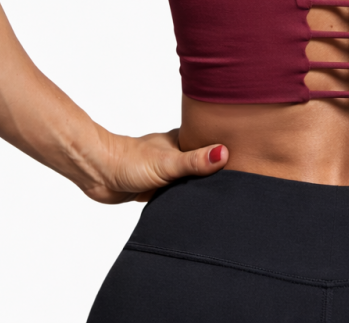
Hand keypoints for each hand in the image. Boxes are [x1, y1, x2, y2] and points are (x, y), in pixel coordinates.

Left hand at [82, 128, 228, 203]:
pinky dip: (184, 199)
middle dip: (217, 173)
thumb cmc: (129, 161)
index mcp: (184, 141)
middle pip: (204, 165)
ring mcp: (167, 171)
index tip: (251, 161)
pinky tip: (195, 208)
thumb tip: (225, 153)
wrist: (98, 174)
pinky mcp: (157, 187)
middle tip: (241, 186)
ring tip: (223, 200)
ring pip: (191, 180)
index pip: (213, 146)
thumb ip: (195, 161)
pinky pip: (177, 193)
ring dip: (199, 188)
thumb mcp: (168, 162)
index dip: (230, 153)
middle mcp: (177, 154)